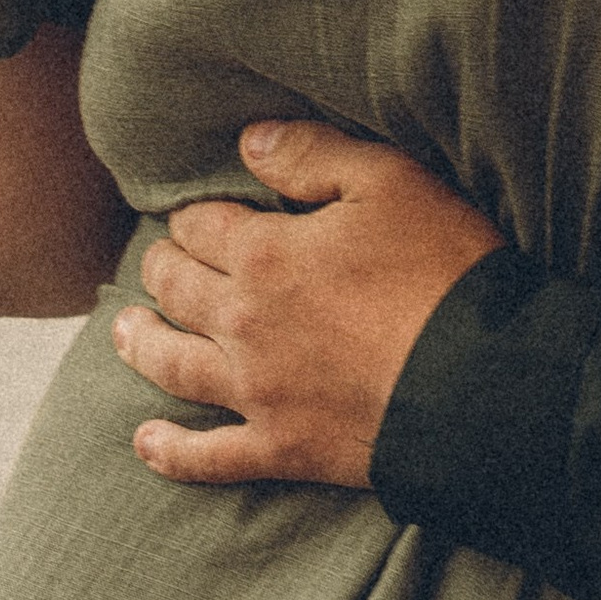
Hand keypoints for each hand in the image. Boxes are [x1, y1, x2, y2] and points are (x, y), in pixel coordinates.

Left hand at [113, 120, 503, 489]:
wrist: (477, 379)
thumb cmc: (443, 268)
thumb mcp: (390, 182)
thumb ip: (313, 155)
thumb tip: (249, 142)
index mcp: (266, 255)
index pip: (204, 226)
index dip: (195, 216)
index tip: (195, 214)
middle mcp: (244, 324)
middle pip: (179, 291)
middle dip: (162, 269)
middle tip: (156, 261)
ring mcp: (256, 392)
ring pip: (174, 366)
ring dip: (142, 344)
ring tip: (123, 331)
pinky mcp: (280, 447)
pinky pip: (206, 457)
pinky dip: (169, 451)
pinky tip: (145, 442)